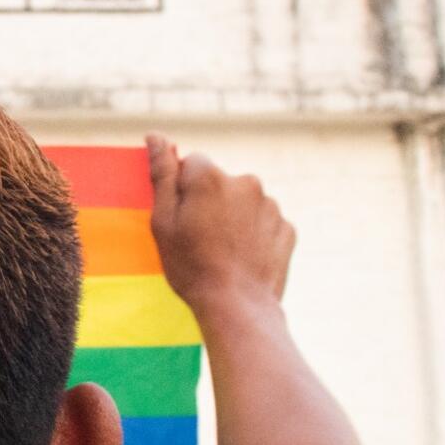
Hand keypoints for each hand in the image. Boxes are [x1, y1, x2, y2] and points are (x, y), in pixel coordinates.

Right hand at [145, 134, 294, 317]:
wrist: (238, 307)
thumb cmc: (192, 267)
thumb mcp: (163, 222)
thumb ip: (162, 175)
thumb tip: (156, 137)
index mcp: (210, 176)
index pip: (191, 164)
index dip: (182, 191)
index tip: (181, 219)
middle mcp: (246, 181)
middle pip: (220, 182)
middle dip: (210, 202)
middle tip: (200, 240)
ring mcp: (271, 205)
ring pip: (244, 203)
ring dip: (233, 219)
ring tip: (223, 253)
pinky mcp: (287, 229)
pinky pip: (264, 224)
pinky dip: (254, 236)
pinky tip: (243, 259)